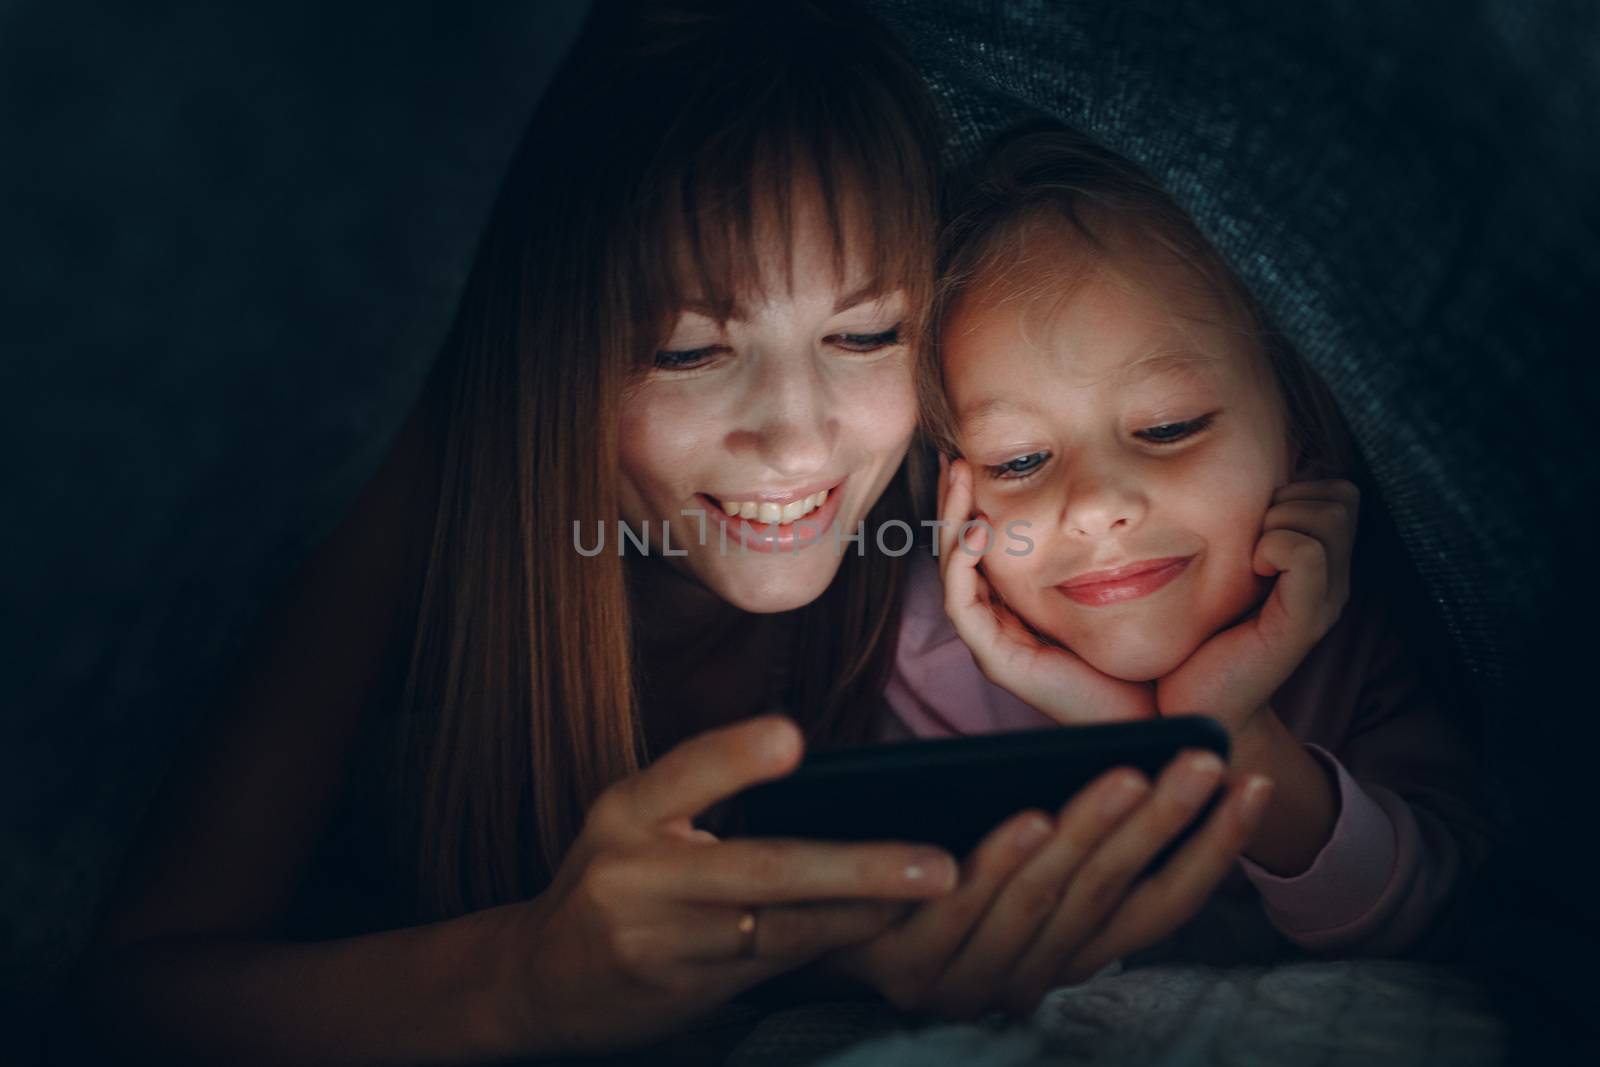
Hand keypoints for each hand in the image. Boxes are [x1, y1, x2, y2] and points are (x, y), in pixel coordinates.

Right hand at [491, 716, 957, 1056]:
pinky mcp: (677, 992)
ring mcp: (656, 941)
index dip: (735, 756)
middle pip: (760, 868)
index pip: (683, 773)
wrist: (538, 979)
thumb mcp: (632, 821)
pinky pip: (770, 966)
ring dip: (862, 915)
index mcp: (624, 812)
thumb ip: (704, 795)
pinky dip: (828, 945)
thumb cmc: (611, 880)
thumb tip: (820, 772)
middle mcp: (635, 874)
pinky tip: (877, 930)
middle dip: (856, 867)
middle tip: (933, 865)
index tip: (791, 737)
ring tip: (929, 896)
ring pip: (779, 929)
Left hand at [825, 753, 1273, 1017]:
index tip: (1251, 783)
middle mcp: (1030, 978)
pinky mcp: (908, 968)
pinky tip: (1032, 818)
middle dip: (1164, 826)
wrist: (812, 922)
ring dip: (1093, 835)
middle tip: (1202, 762)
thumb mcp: (1004, 853)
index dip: (1211, 850)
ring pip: (1047, 902)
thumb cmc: (923, 872)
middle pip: (1111, 899)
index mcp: (1064, 955)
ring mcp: (969, 979)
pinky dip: (1003, 863)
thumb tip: (1137, 761)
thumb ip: (1061, 827)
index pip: (1158, 909)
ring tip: (1131, 775)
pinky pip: (964, 912)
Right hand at [938, 457, 1156, 723]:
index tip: (975, 456)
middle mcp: (1000, 621)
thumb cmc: (1145, 651)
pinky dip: (964, 566)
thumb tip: (1115, 492)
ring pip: (952, 572)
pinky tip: (978, 531)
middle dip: (952, 502)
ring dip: (950, 522)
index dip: (972, 501)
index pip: (981, 545)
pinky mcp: (999, 660)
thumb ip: (1107, 546)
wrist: (1157, 715)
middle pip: (958, 552)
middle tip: (954, 455)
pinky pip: (964, 606)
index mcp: (1020, 604)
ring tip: (958, 478)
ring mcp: (994, 642)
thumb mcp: (1120, 583)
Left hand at [1156, 479, 1358, 737]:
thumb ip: (1244, 530)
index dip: (1295, 489)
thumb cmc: (1200, 634)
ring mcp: (1323, 604)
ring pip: (1328, 516)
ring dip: (1280, 520)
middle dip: (1290, 499)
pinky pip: (1306, 554)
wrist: (1196, 705)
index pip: (1337, 490)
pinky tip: (1252, 570)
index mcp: (1319, 567)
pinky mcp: (1302, 624)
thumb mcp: (1225, 568)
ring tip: (1250, 557)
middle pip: (1340, 497)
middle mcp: (1333, 583)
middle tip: (1251, 539)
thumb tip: (1231, 475)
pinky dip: (1275, 547)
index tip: (1254, 524)